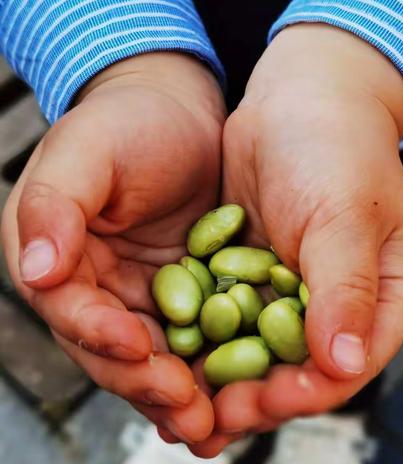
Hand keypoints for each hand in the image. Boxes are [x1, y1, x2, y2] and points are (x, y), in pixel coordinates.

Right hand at [1, 52, 224, 442]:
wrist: (177, 115)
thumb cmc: (128, 122)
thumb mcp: (86, 152)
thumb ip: (54, 205)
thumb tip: (36, 270)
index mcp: (59, 259)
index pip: (73, 310)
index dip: (101, 334)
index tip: (137, 348)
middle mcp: (96, 287)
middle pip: (116, 349)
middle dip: (148, 382)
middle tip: (187, 412)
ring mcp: (142, 295)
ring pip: (156, 356)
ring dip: (180, 393)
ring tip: (211, 423)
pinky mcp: (185, 293)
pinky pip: (194, 339)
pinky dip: (208, 368)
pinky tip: (228, 396)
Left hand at [190, 25, 402, 456]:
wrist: (298, 102)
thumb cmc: (336, 149)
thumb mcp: (345, 213)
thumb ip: (346, 287)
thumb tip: (343, 364)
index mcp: (375, 297)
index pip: (345, 364)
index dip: (302, 392)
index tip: (257, 405)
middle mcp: (332, 300)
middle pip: (295, 367)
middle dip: (252, 397)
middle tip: (206, 419)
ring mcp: (288, 287)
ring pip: (255, 347)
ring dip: (220, 377)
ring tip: (180, 405)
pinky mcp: (250, 269)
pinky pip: (227, 313)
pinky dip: (203, 336)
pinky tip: (172, 352)